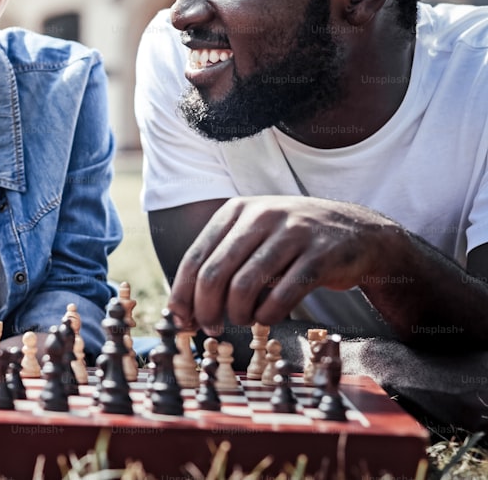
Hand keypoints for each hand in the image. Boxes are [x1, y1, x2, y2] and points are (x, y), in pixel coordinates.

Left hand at [169, 195, 398, 334]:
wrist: (359, 232)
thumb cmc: (292, 242)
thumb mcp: (253, 236)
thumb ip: (220, 263)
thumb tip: (182, 309)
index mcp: (237, 210)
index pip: (196, 258)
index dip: (183, 294)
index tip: (179, 320)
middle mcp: (261, 216)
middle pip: (215, 274)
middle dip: (206, 309)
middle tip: (210, 327)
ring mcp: (292, 233)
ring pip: (245, 286)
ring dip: (237, 314)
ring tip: (242, 320)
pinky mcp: (320, 256)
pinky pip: (282, 295)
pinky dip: (267, 315)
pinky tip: (265, 318)